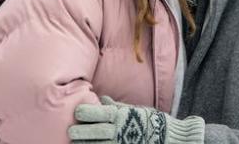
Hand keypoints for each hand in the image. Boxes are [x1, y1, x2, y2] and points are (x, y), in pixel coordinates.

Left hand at [68, 96, 204, 143]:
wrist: (167, 137)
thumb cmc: (150, 120)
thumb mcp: (134, 109)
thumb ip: (116, 106)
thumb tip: (102, 99)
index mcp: (121, 116)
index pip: (99, 112)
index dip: (86, 112)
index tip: (77, 111)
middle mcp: (119, 129)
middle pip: (95, 130)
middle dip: (81, 131)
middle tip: (70, 130)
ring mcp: (120, 142)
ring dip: (85, 143)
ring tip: (74, 142)